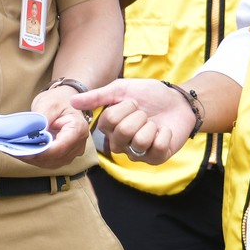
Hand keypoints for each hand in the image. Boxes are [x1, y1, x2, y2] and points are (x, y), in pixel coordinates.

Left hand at [18, 86, 90, 169]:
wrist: (64, 102)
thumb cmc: (58, 100)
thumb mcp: (48, 104)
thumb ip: (43, 120)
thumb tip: (34, 136)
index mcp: (78, 129)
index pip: (60, 147)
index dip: (42, 152)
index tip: (25, 150)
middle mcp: (78, 144)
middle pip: (55, 157)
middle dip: (34, 156)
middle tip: (13, 150)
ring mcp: (72, 152)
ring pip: (51, 163)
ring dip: (33, 159)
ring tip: (15, 151)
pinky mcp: (63, 156)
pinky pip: (49, 162)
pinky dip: (35, 159)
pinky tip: (22, 152)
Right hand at [70, 78, 194, 164]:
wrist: (178, 101)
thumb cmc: (149, 95)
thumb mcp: (122, 90)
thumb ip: (97, 97)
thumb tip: (71, 101)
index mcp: (110, 128)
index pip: (108, 121)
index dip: (125, 108)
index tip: (133, 103)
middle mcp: (120, 144)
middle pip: (123, 132)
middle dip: (139, 116)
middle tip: (145, 114)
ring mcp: (137, 153)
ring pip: (140, 141)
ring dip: (152, 125)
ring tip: (154, 123)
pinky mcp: (155, 159)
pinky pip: (157, 148)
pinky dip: (164, 134)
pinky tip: (164, 131)